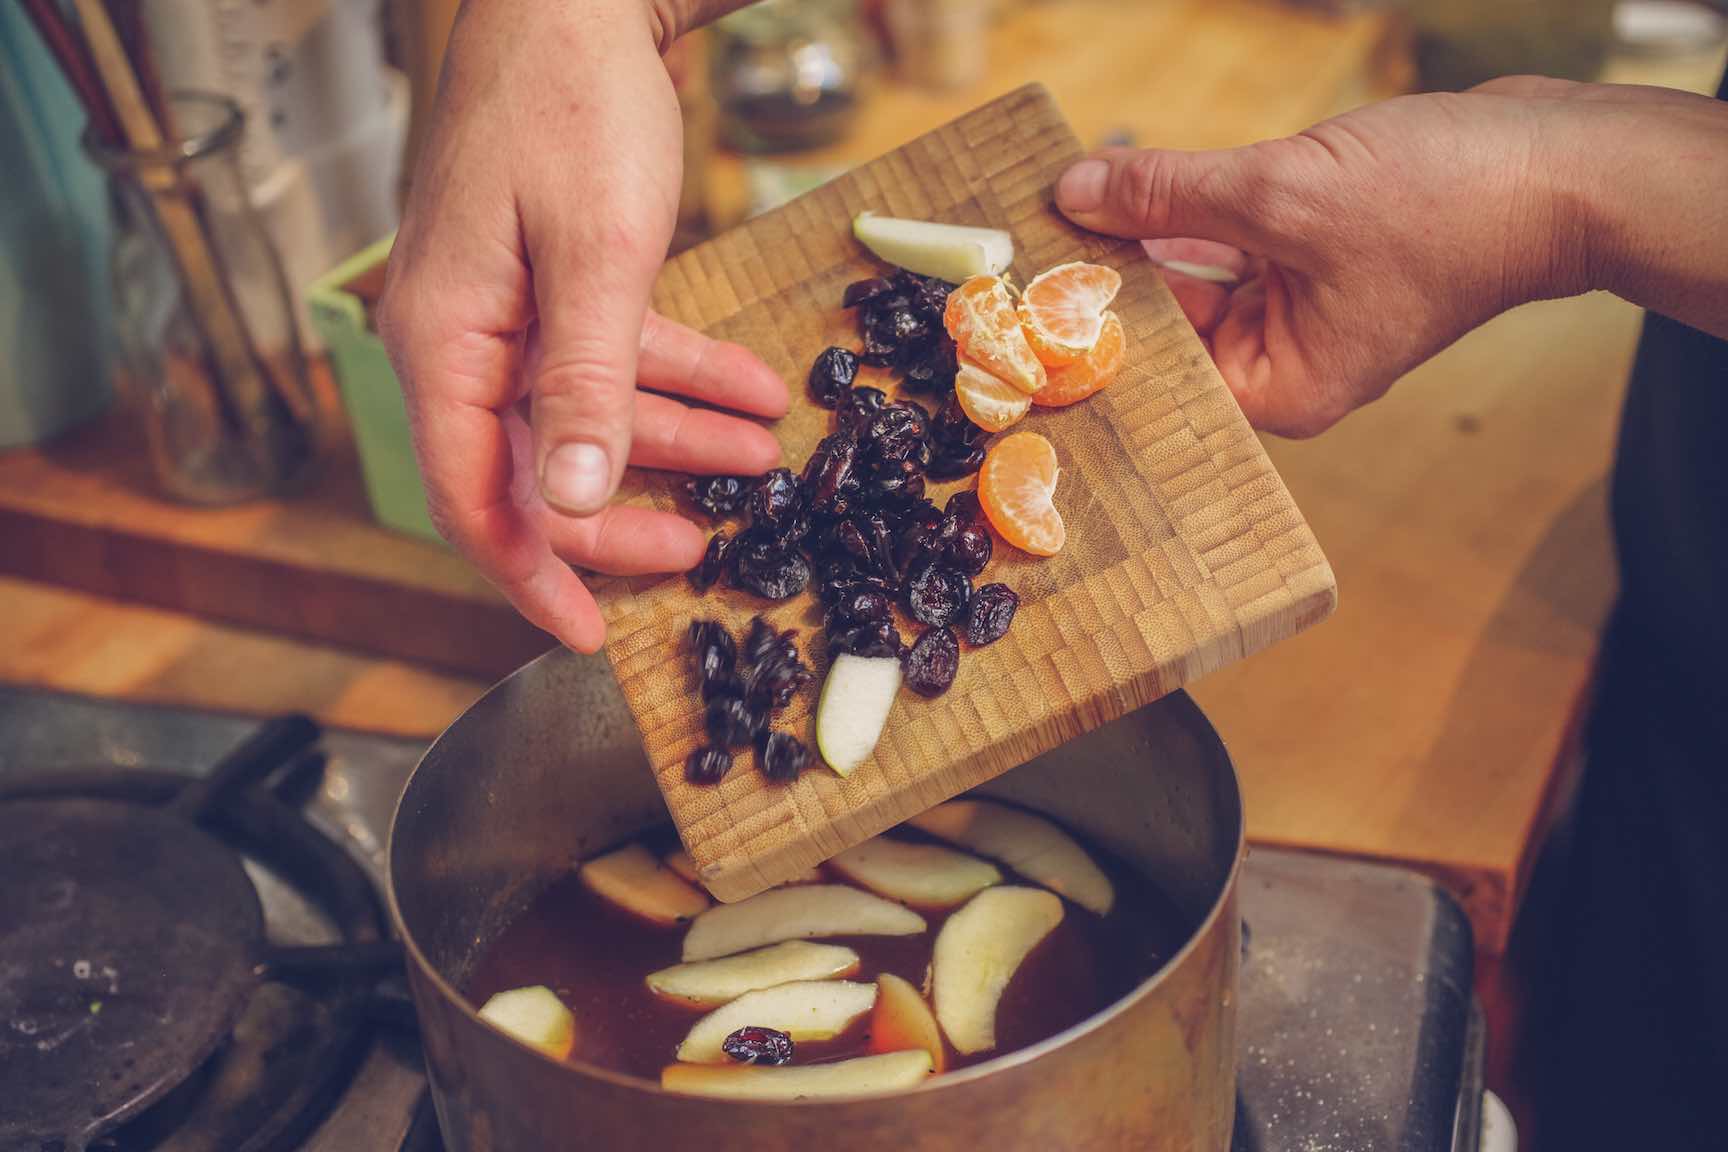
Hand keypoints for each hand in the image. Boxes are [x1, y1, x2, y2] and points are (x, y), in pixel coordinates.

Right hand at [379, 0, 784, 652]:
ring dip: (674, 441)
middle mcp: (461, 338)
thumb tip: (567, 498)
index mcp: (443, 342)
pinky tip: (750, 389)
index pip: (471, 497)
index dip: (530, 574)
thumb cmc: (569, 108)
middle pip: (533, 468)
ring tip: (760, 460)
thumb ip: (584, 383)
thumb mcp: (594, 256)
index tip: (585, 634)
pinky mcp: (552, 283)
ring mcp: (506, 311)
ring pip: (585, 414)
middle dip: (620, 514)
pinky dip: (679, 377)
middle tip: (698, 546)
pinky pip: (612, 356)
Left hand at [1056, 77, 1727, 435]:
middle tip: (1032, 229)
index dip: (1091, 324)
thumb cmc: (1447, 206)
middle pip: (1169, 324)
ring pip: (1194, 276)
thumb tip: (1074, 194)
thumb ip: (1169, 197)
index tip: (1023, 286)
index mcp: (1282, 388)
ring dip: (1146, 232)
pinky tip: (1135, 182)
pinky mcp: (1316, 261)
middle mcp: (1287, 364)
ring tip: (1073, 195)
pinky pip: (1230, 243)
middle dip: (1111, 272)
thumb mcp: (1282, 195)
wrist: (1560, 162)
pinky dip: (1192, 213)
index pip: (1159, 368)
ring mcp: (1303, 312)